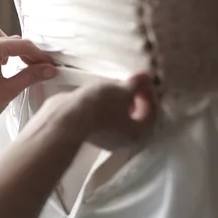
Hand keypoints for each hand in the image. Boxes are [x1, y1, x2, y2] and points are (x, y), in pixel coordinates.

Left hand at [0, 23, 57, 129]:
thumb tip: (47, 70)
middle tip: (37, 66)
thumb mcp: (8, 91)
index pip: (21, 45)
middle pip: (11, 39)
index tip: (47, 64)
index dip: (38, 55)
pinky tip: (5, 64)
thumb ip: (30, 77)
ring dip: (11, 47)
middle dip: (26, 51)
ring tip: (20, 63)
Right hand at [29, 74, 154, 149]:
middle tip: (128, 83)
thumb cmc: (99, 107)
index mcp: (136, 134)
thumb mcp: (123, 90)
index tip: (141, 82)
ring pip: (116, 116)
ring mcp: (103, 136)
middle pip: (133, 117)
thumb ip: (137, 85)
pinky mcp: (87, 129)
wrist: (66, 117)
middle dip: (132, 98)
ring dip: (116, 101)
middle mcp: (121, 140)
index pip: (151, 114)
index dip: (148, 95)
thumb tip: (146, 78)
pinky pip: (100, 115)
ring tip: (111, 85)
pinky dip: (102, 104)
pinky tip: (97, 92)